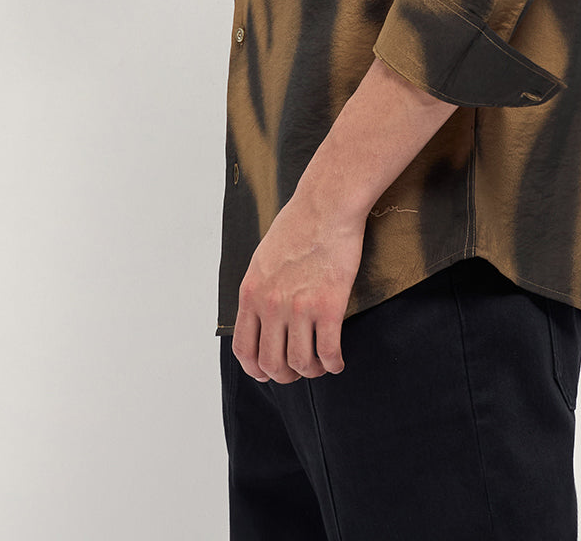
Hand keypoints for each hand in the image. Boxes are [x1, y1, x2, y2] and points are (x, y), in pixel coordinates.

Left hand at [231, 192, 365, 384]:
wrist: (327, 204)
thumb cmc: (299, 224)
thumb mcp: (263, 257)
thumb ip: (260, 289)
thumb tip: (262, 316)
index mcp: (251, 292)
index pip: (244, 348)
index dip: (256, 369)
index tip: (268, 372)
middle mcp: (271, 304)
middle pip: (271, 363)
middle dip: (285, 375)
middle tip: (298, 370)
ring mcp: (299, 307)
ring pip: (300, 362)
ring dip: (311, 371)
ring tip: (320, 365)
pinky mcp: (329, 305)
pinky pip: (328, 351)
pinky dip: (333, 364)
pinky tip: (337, 361)